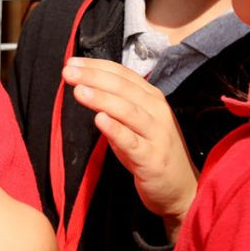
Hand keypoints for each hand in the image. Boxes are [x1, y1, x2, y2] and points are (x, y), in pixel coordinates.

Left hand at [62, 56, 196, 232]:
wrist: (181, 189)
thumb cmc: (150, 151)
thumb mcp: (134, 123)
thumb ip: (115, 104)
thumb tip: (83, 84)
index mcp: (152, 98)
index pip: (122, 74)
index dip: (97, 66)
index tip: (72, 61)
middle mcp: (157, 111)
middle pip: (123, 88)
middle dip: (94, 77)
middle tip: (68, 71)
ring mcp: (157, 135)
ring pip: (128, 110)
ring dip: (102, 99)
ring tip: (78, 91)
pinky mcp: (152, 158)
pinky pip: (132, 141)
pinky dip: (116, 129)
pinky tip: (99, 119)